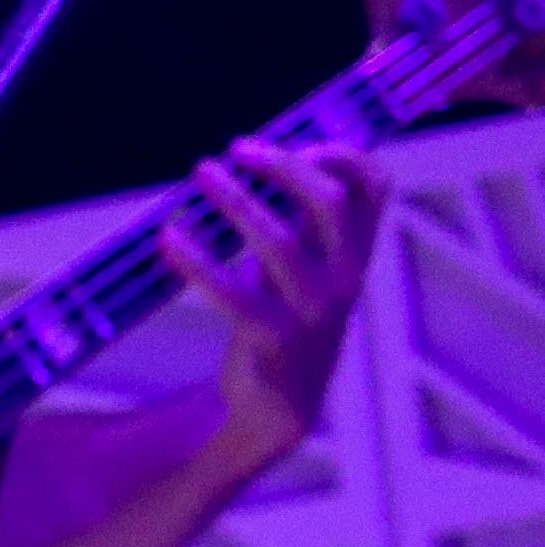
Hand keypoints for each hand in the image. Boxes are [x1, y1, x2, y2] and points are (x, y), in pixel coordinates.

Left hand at [176, 135, 380, 455]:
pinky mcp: (275, 340)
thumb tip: (267, 161)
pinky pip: (233, 294)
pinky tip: (168, 238)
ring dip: (236, 201)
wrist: (280, 406)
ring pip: (278, 242)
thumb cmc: (287, 320)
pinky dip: (197, 262)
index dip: (346, 156)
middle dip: (283, 167)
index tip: (301, 140)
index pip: (377, 190)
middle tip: (236, 149)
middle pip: (328, 204)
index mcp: (355, 253)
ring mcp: (313, 309)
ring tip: (201, 172)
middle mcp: (344, 277)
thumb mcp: (304, 267)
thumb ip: (299, 223)